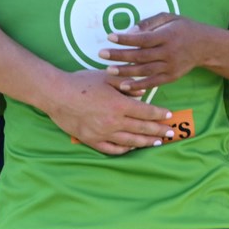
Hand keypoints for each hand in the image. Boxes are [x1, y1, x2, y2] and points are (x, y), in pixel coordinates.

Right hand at [41, 69, 174, 155]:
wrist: (57, 94)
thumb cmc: (81, 83)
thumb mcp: (106, 78)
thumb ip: (126, 85)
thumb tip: (142, 91)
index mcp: (119, 105)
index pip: (146, 112)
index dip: (159, 115)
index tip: (169, 116)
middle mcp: (114, 122)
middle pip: (142, 129)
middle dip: (159, 131)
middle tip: (171, 133)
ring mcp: (103, 133)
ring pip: (130, 141)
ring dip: (146, 142)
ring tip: (157, 142)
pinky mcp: (92, 140)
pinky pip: (113, 149)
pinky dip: (125, 150)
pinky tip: (132, 148)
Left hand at [98, 13, 212, 91]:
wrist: (205, 46)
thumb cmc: (183, 28)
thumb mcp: (169, 17)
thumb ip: (150, 22)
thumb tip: (131, 31)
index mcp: (168, 36)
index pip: (143, 39)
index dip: (126, 39)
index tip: (110, 37)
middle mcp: (169, 52)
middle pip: (141, 56)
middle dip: (120, 55)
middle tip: (101, 54)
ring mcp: (170, 67)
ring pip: (145, 71)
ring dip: (125, 71)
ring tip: (108, 70)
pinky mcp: (171, 77)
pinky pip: (153, 83)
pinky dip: (138, 85)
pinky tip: (124, 85)